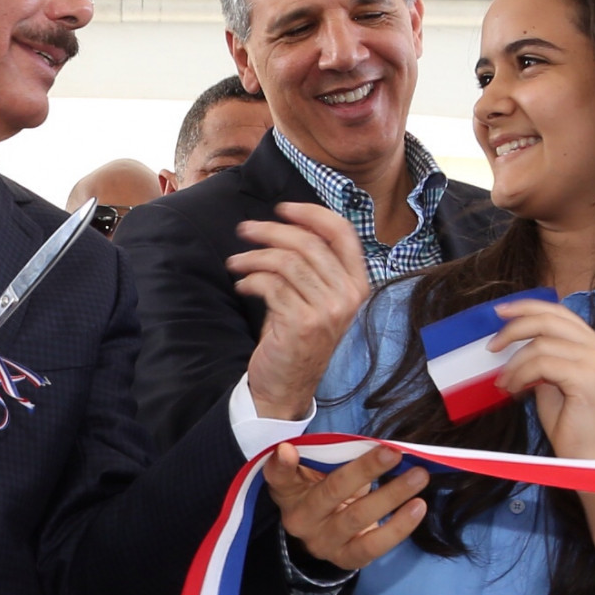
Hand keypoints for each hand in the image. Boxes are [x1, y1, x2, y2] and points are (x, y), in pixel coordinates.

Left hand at [230, 203, 370, 419]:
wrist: (288, 385)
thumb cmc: (298, 336)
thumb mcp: (317, 297)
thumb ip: (313, 264)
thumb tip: (289, 223)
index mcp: (357, 283)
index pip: (342, 232)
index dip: (310, 213)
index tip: (282, 209)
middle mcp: (348, 295)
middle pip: (307, 242)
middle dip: (270, 231)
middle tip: (245, 230)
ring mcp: (328, 310)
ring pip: (286, 261)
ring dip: (254, 256)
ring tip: (236, 263)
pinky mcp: (302, 323)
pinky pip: (271, 284)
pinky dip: (250, 280)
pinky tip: (242, 285)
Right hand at [265, 442, 429, 570]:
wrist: (321, 535)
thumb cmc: (322, 490)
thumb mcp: (315, 470)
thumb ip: (327, 454)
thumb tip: (364, 441)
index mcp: (288, 491)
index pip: (280, 477)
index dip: (282, 465)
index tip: (287, 450)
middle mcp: (301, 519)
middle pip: (332, 491)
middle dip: (365, 470)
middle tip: (394, 452)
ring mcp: (324, 542)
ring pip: (358, 517)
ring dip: (393, 494)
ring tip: (419, 476)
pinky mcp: (346, 558)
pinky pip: (373, 546)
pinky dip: (399, 527)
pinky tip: (418, 507)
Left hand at [489, 299, 594, 458]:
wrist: (584, 456)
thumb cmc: (567, 421)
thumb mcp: (549, 378)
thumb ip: (539, 354)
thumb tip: (510, 336)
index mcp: (594, 343)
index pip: (558, 311)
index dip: (527, 307)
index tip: (499, 312)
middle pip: (548, 319)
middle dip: (514, 329)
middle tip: (491, 346)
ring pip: (540, 344)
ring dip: (514, 363)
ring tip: (504, 383)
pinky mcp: (588, 377)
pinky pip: (541, 364)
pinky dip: (520, 375)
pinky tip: (513, 390)